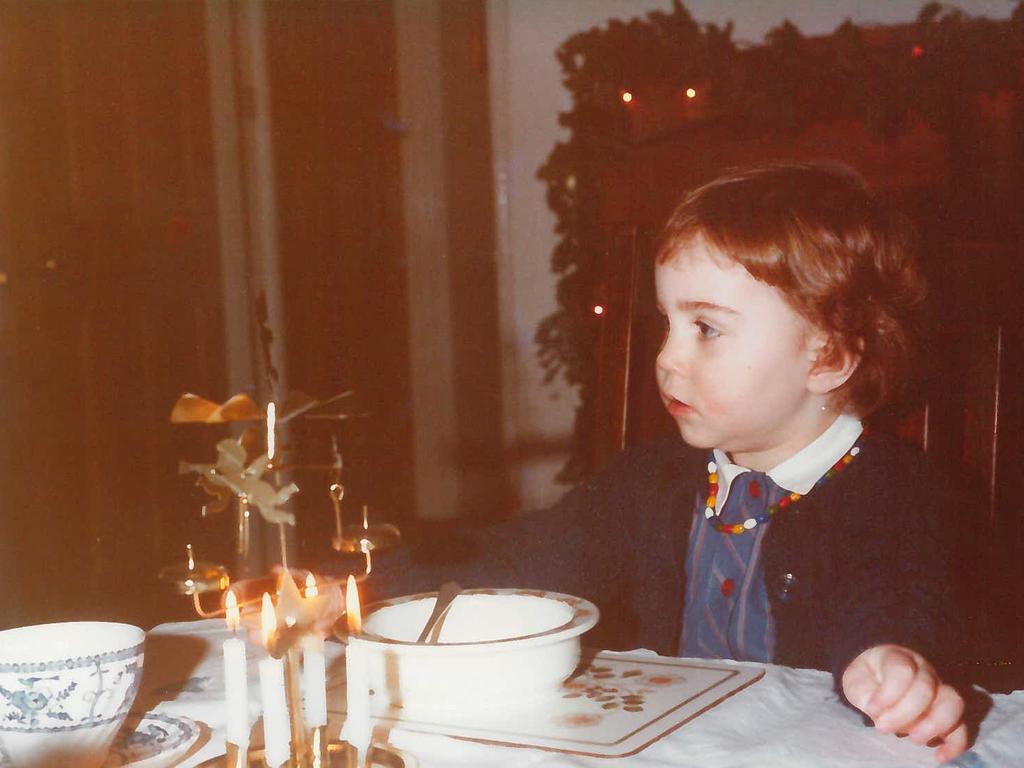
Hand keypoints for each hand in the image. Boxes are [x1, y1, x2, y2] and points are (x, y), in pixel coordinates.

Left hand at [842, 644, 966, 762]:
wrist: (877, 677)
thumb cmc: (867, 679)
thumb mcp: (856, 682)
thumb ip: (867, 694)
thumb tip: (882, 715)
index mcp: (898, 658)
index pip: (902, 671)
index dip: (887, 694)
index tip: (871, 709)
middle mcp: (924, 671)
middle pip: (927, 688)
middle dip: (905, 713)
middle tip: (884, 727)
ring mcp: (940, 690)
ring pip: (953, 704)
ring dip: (934, 725)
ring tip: (914, 739)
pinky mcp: (949, 712)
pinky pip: (962, 726)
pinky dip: (955, 744)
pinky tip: (940, 757)